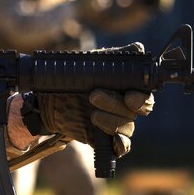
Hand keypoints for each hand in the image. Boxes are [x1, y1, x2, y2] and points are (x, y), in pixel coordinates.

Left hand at [23, 44, 154, 157]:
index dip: (141, 99)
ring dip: (110, 122)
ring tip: (91, 114)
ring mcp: (116, 123)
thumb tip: (138, 48)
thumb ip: (115, 56)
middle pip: (134, 112)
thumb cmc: (72, 76)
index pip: (145, 96)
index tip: (128, 95)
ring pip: (127, 127)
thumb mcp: (91, 63)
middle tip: (93, 96)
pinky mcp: (105, 138)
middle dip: (116, 105)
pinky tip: (115, 143)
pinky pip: (121, 146)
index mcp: (127, 88)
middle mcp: (125, 106)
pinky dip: (121, 146)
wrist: (47, 98)